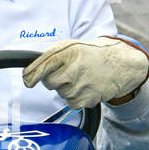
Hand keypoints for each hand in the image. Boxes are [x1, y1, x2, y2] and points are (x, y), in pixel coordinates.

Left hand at [23, 37, 148, 108]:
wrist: (120, 65)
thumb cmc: (92, 54)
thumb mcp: (72, 46)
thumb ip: (51, 56)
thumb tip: (29, 72)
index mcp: (68, 52)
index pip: (42, 66)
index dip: (31, 75)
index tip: (28, 80)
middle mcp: (73, 68)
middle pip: (49, 83)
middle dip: (53, 79)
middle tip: (66, 73)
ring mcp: (80, 85)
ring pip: (60, 93)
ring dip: (66, 88)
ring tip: (80, 78)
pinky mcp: (87, 99)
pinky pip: (71, 102)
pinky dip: (75, 97)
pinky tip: (85, 87)